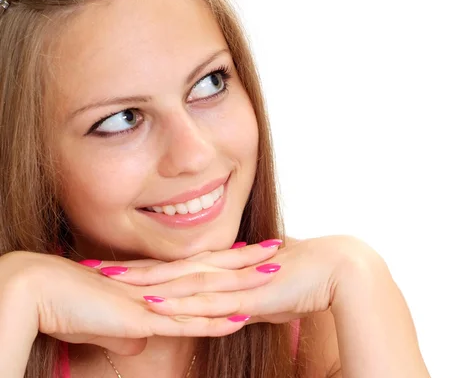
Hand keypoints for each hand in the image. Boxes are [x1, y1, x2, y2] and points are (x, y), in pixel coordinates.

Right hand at [0, 245, 278, 354]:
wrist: (41, 292)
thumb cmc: (72, 304)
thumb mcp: (108, 322)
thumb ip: (129, 331)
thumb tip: (141, 344)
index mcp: (158, 280)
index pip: (202, 265)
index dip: (229, 258)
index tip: (253, 250)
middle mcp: (163, 284)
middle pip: (213, 268)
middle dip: (248, 260)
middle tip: (279, 247)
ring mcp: (156, 299)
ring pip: (208, 290)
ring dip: (242, 285)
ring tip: (274, 274)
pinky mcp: (144, 319)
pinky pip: (188, 321)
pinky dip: (215, 321)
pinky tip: (241, 318)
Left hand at [102, 236, 376, 324]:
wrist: (334, 268)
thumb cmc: (301, 279)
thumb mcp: (263, 291)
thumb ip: (242, 299)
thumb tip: (228, 310)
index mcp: (226, 264)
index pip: (176, 265)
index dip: (143, 266)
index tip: (113, 266)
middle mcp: (224, 267)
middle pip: (169, 269)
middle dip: (129, 271)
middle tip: (91, 267)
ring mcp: (234, 280)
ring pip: (180, 282)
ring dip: (145, 284)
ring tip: (110, 284)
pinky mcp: (248, 294)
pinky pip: (207, 301)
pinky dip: (179, 304)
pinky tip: (155, 306)